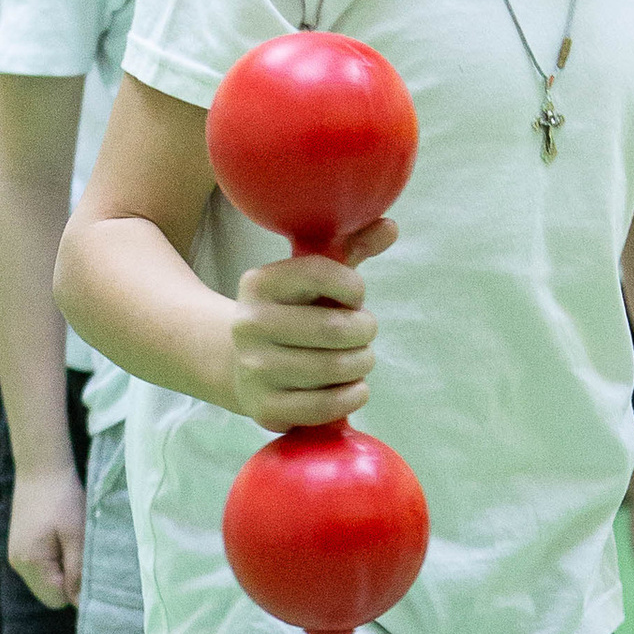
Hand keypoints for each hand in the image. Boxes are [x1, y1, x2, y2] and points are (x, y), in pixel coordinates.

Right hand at [6, 460, 85, 609]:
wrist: (41, 467)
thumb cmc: (63, 499)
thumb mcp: (77, 536)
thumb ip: (77, 571)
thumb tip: (79, 603)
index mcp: (30, 563)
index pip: (57, 599)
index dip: (76, 588)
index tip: (87, 564)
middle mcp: (18, 563)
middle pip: (50, 592)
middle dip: (69, 579)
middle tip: (79, 549)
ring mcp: (17, 554)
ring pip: (46, 579)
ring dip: (63, 567)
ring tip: (70, 540)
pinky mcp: (20, 545)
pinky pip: (41, 566)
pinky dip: (55, 558)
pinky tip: (61, 536)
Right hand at [229, 223, 393, 429]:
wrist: (242, 364)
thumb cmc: (293, 313)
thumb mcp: (314, 278)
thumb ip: (351, 247)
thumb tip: (391, 227)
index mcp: (259, 283)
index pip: (319, 273)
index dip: (353, 287)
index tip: (356, 295)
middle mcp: (249, 324)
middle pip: (334, 328)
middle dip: (364, 330)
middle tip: (363, 333)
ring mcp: (254, 368)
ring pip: (334, 368)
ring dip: (361, 363)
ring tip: (357, 359)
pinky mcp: (265, 407)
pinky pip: (326, 406)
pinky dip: (352, 396)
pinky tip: (353, 387)